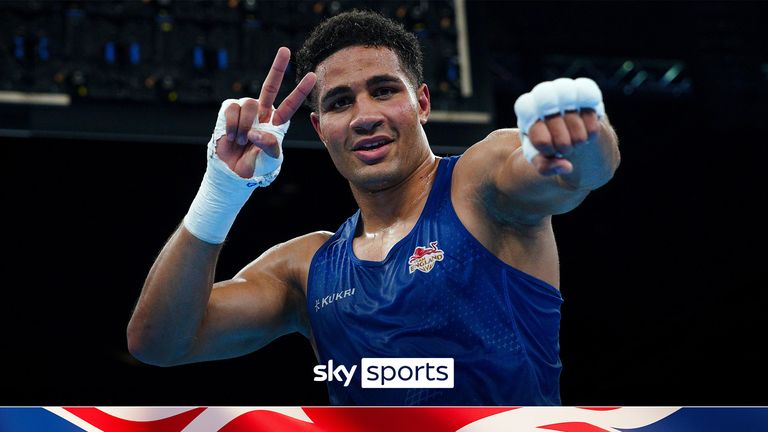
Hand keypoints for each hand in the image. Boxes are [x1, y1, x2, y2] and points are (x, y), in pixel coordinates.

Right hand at [215, 47, 316, 177]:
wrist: (233, 171)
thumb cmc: (255, 165)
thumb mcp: (269, 159)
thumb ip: (269, 145)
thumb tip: (255, 131)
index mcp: (276, 123)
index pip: (290, 104)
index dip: (300, 90)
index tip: (312, 75)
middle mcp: (262, 113)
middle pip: (271, 86)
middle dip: (278, 67)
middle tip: (286, 50)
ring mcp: (246, 110)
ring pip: (249, 104)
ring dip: (244, 126)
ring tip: (241, 141)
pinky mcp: (228, 110)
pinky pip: (232, 109)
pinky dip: (232, 125)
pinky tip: (231, 136)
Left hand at [514, 78, 603, 175]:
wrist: (569, 132)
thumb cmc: (549, 144)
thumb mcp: (540, 158)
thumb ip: (545, 167)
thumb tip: (567, 167)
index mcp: (526, 107)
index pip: (530, 116)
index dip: (542, 139)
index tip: (549, 150)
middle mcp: (544, 92)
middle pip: (551, 111)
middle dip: (562, 140)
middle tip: (565, 150)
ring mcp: (565, 88)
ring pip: (574, 113)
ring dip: (578, 138)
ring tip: (576, 143)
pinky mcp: (586, 90)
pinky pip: (592, 110)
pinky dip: (591, 130)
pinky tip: (587, 134)